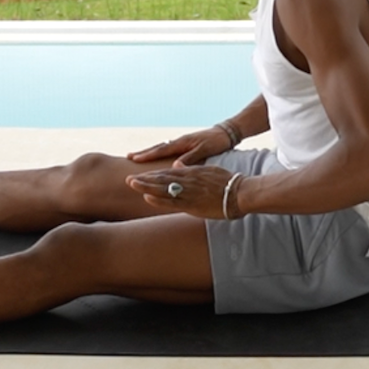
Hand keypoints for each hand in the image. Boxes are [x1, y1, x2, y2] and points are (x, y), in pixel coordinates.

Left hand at [124, 163, 240, 219]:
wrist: (240, 192)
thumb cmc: (228, 182)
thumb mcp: (209, 169)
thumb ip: (192, 168)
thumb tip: (178, 165)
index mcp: (191, 172)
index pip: (167, 173)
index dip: (152, 175)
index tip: (139, 175)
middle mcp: (187, 180)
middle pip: (161, 179)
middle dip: (144, 179)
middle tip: (128, 179)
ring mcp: (189, 192)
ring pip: (163, 188)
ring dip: (146, 187)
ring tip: (132, 184)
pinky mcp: (193, 203)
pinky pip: (172, 201)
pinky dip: (159, 199)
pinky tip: (147, 197)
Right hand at [126, 127, 231, 166]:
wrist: (226, 132)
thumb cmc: (216, 142)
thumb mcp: (204, 150)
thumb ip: (190, 158)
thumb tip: (174, 166)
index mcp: (182, 143)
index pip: (161, 150)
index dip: (147, 155)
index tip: (134, 159)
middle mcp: (180, 141)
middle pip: (158, 148)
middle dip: (144, 152)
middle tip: (129, 157)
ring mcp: (182, 142)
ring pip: (162, 148)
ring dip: (150, 152)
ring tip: (138, 156)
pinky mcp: (187, 144)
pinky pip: (169, 149)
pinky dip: (160, 152)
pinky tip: (157, 155)